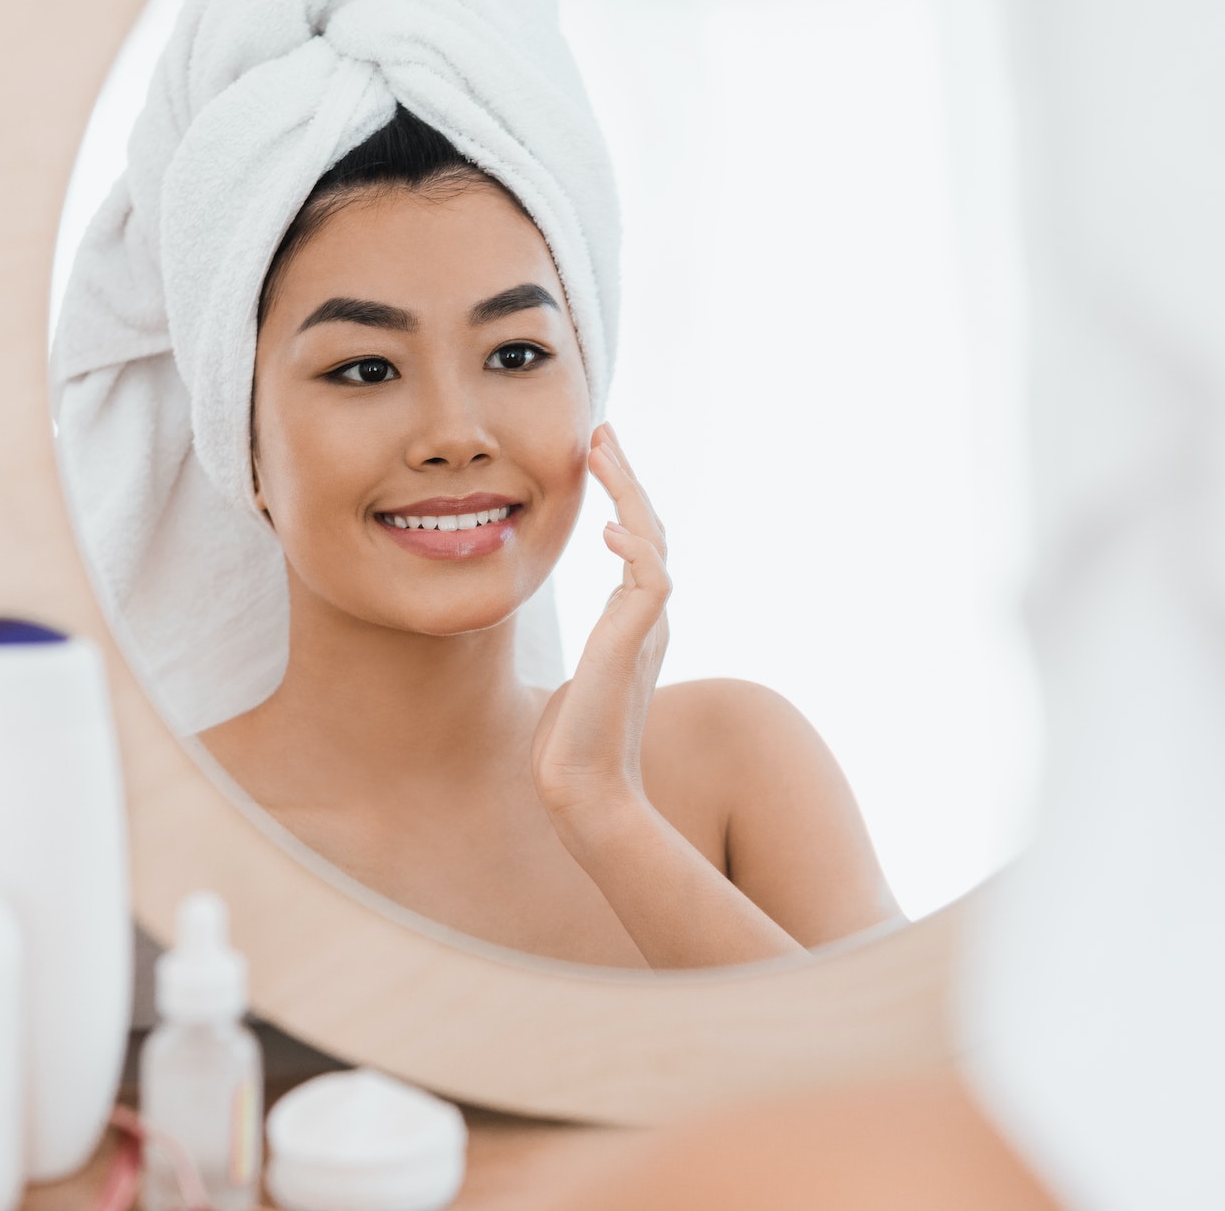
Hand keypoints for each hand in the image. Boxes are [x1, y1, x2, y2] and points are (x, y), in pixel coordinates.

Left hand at [531, 423, 670, 834]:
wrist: (582, 791)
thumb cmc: (571, 746)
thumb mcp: (573, 679)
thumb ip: (588, 650)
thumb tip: (584, 642)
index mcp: (631, 624)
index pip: (636, 544)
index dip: (621, 498)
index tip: (595, 457)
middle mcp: (645, 620)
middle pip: (649, 530)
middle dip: (625, 479)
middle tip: (602, 434)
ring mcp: (644, 631)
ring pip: (653, 543)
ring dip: (629, 495)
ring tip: (603, 455)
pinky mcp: (635, 645)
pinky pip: (651, 582)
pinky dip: (637, 551)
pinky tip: (612, 529)